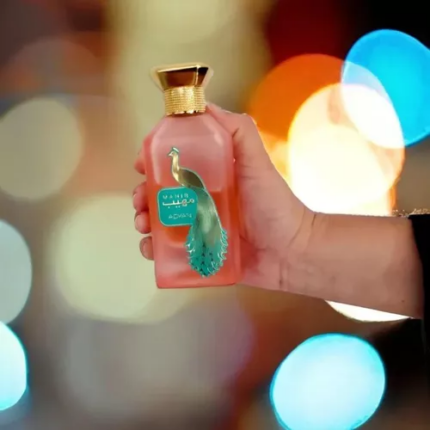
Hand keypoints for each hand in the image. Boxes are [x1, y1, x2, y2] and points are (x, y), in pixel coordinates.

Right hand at [133, 104, 313, 290]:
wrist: (292, 252)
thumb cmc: (276, 205)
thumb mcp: (257, 162)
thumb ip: (238, 131)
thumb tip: (206, 106)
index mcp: (211, 177)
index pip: (174, 164)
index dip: (153, 161)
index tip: (141, 164)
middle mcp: (202, 201)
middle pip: (161, 193)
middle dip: (143, 194)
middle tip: (140, 201)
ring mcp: (200, 229)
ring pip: (161, 222)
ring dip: (144, 221)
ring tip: (144, 226)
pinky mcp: (200, 253)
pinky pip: (170, 251)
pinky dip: (155, 250)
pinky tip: (152, 249)